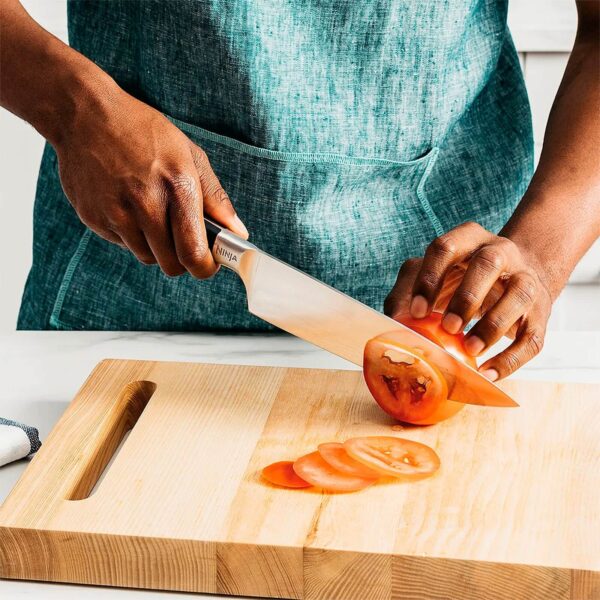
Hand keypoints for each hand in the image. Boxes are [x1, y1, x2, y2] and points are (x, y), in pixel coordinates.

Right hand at [55, 80, 247, 277]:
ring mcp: (116, 213)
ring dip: (155, 247)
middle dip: (182, 259)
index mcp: (177, 187)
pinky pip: (123, 245)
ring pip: (147, 258)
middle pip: (171, 265)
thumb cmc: (144, 133)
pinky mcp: (93, 218)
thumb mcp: (190, 156)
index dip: (205, 267)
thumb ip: (216, 199)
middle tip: (183, 240)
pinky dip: (131, 235)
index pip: (194, 253)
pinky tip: (128, 206)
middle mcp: (146, 204)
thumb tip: (238, 233)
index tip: (209, 263)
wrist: (84, 115)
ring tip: (152, 214)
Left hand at [384, 222, 552, 380]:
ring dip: (492, 325)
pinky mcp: (540, 313)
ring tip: (470, 349)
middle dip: (466, 297)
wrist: (514, 279)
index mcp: (468, 239)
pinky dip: (510, 359)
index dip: (429, 279)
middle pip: (488, 264)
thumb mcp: (432, 276)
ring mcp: (525, 280)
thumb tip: (389, 322)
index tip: (415, 311)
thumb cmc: (461, 280)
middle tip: (448, 327)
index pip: (446, 247)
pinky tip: (487, 374)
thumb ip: (406, 292)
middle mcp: (501, 252)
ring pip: (518, 295)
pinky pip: (530, 337)